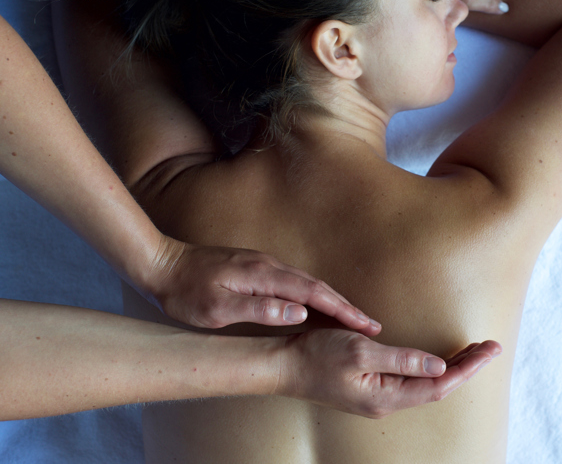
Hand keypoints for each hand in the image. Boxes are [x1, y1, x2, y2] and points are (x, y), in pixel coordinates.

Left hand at [140, 236, 380, 334]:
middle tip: (372, 325)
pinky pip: (295, 282)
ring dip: (333, 301)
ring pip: (308, 283)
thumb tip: (298, 314)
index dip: (342, 310)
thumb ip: (259, 309)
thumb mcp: (216, 308)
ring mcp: (264, 264)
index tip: (366, 324)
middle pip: (318, 286)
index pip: (313, 293)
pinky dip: (315, 296)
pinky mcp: (257, 267)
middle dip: (347, 306)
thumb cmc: (185, 291)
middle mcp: (269, 265)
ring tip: (354, 320)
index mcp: (263, 275)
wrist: (162, 263)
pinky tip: (318, 307)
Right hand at [277, 329, 502, 417]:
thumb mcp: (361, 352)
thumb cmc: (318, 356)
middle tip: (490, 346)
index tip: (489, 350)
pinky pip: (411, 381)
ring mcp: (378, 396)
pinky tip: (438, 359)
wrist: (284, 366)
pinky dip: (431, 368)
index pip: (439, 384)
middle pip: (437, 387)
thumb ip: (401, 360)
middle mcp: (386, 401)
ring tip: (473, 351)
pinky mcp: (370, 388)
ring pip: (426, 385)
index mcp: (387, 395)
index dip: (467, 368)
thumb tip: (439, 366)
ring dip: (451, 368)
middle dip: (467, 367)